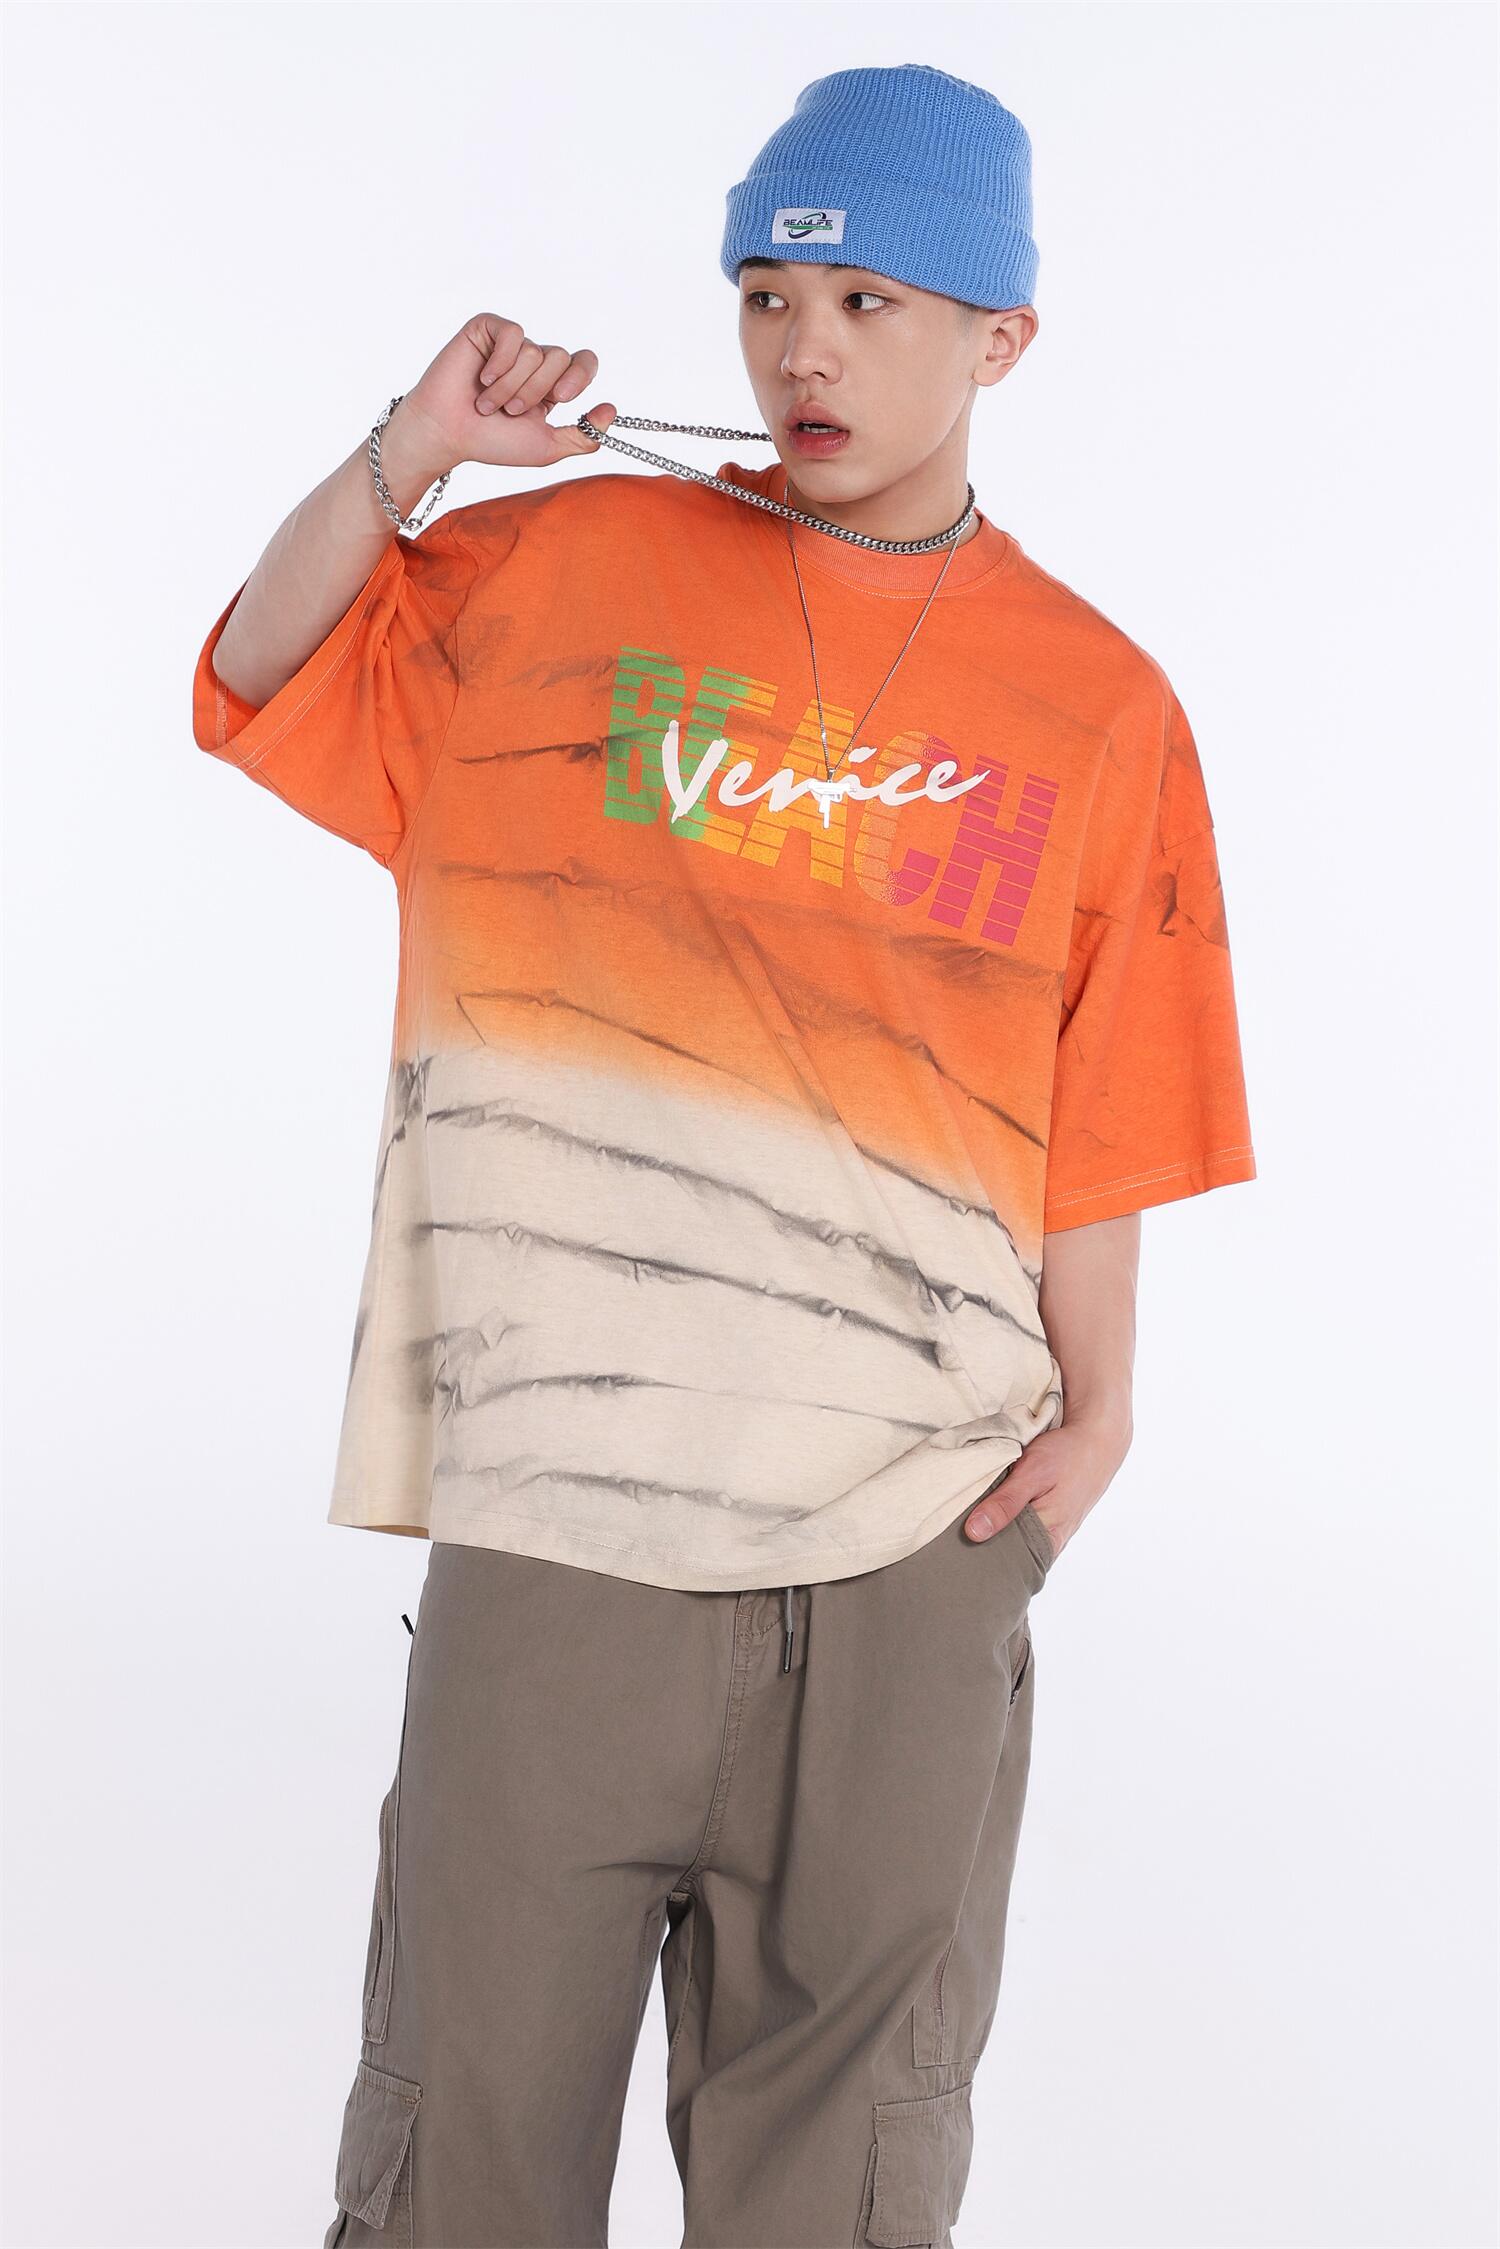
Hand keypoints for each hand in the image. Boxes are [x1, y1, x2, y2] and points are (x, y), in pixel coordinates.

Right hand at [384, 312, 618, 483]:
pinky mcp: (487, 328)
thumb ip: (584, 435)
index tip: (563, 397)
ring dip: (511, 387)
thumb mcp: (547, 447)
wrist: (449, 434)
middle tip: (509, 411)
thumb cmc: (492, 442)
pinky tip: (482, 378)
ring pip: (535, 352)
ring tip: (487, 402)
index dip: (579, 375)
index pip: (583, 362)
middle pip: (560, 358)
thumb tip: (612, 411)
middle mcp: (532, 361)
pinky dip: (501, 363)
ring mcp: (510, 343)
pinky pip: (514, 335)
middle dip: (536, 392)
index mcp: (550, 384)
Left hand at [961, 1411, 1131, 1561]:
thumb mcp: (1032, 1473)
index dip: (980, 1558)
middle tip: (954, 1538)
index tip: (955, 1551)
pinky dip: (1006, 1523)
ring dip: (994, 1534)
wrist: (1097, 1441)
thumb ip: (1005, 1503)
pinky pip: (1023, 1530)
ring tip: (966, 1525)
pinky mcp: (1049, 1520)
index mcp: (1048, 1537)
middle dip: (983, 1548)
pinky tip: (988, 1513)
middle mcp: (1051, 1542)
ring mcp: (1052, 1533)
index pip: (1008, 1565)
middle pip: (1010, 1556)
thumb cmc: (1067, 1455)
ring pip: (1015, 1542)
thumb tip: (975, 1533)